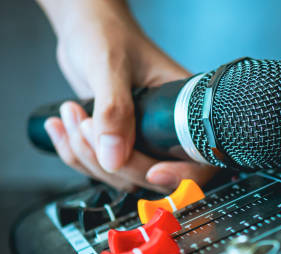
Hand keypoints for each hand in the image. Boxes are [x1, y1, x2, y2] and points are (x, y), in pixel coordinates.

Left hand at [38, 0, 217, 192]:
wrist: (85, 29)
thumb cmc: (107, 32)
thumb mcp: (110, 66)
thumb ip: (114, 110)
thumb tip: (113, 158)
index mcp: (185, 110)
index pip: (198, 161)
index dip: (179, 174)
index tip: (153, 172)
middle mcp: (169, 131)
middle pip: (155, 176)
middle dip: (115, 160)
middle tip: (86, 124)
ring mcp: (145, 141)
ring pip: (125, 176)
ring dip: (88, 155)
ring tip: (71, 116)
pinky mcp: (121, 144)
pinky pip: (102, 167)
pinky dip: (75, 154)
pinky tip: (63, 128)